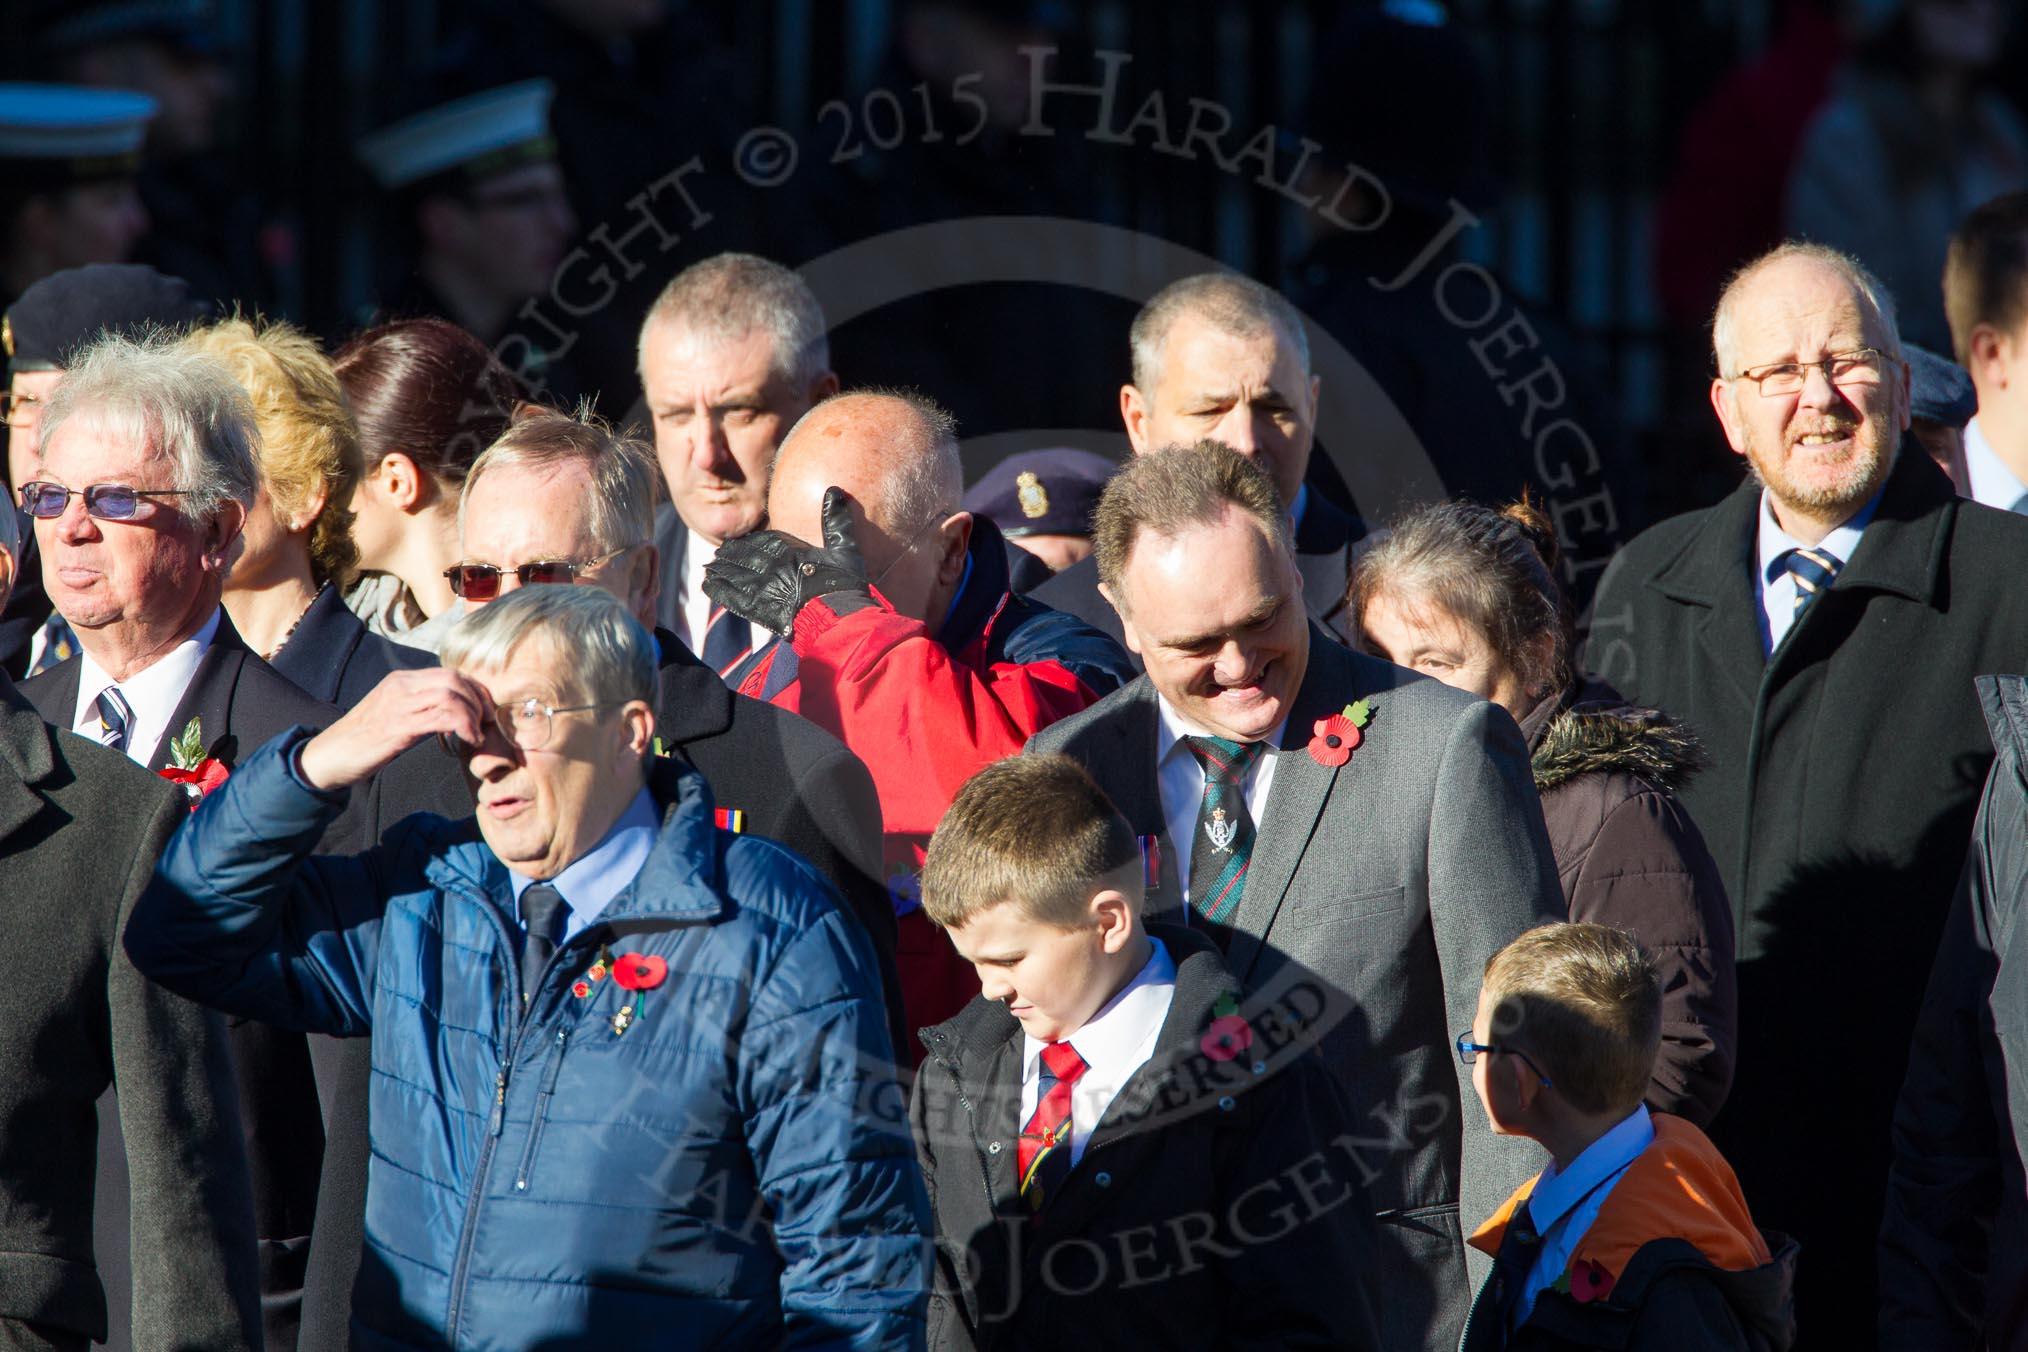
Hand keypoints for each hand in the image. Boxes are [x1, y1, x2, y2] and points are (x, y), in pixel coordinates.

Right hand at [297, 668, 491, 790]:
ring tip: (478, 734)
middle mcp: (401, 685)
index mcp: (401, 680)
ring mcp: (399, 704)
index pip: (449, 673)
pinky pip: (442, 717)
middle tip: (487, 722)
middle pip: (455, 679)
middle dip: (479, 699)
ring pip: (451, 695)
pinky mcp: (398, 726)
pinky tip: (469, 741)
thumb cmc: (363, 740)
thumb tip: (451, 713)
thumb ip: (419, 707)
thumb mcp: (393, 714)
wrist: (328, 756)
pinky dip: (464, 727)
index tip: (485, 709)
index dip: (475, 689)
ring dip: (474, 715)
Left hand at [702, 486, 868, 637]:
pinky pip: (732, 596)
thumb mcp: (845, 547)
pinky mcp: (758, 608)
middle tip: (717, 554)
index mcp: (789, 549)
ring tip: (710, 567)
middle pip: (743, 556)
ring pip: (734, 574)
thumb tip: (834, 491)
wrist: (838, 617)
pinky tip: (708, 585)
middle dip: (729, 555)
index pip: (762, 541)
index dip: (748, 542)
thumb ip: (836, 520)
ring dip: (720, 569)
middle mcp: (771, 565)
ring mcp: (762, 587)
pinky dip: (718, 589)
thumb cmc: (844, 584)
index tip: (738, 542)